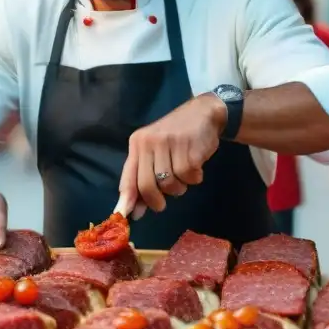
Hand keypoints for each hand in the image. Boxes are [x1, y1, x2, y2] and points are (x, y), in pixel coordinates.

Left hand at [119, 94, 223, 215]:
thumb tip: (135, 212)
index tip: (125, 216)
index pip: (128, 177)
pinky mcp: (189, 146)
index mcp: (137, 144)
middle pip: (148, 185)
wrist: (203, 112)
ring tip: (183, 174)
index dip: (127, 199)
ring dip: (179, 187)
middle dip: (156, 201)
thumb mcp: (155, 152)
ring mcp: (169, 143)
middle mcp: (150, 142)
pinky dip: (194, 178)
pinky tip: (196, 167)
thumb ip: (143, 178)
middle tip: (161, 204)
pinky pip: (189, 176)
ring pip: (170, 184)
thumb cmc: (176, 136)